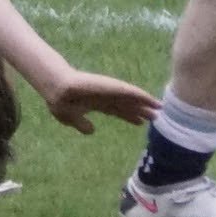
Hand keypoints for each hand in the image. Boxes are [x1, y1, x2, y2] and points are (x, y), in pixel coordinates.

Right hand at [45, 70, 161, 135]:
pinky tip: (150, 98)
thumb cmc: (58, 101)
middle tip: (157, 117)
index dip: (128, 116)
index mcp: (96, 103)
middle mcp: (104, 96)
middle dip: (140, 110)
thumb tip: (91, 130)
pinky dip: (139, 94)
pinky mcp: (109, 86)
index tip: (141, 123)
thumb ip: (81, 124)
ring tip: (160, 107)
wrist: (55, 88)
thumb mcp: (69, 118)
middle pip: (126, 104)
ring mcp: (107, 90)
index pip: (116, 111)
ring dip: (145, 102)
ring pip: (130, 97)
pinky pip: (127, 91)